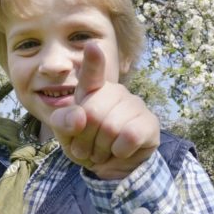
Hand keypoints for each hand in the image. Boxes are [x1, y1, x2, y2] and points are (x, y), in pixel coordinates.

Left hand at [49, 43, 159, 179]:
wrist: (109, 167)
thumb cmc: (86, 144)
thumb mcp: (66, 135)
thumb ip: (63, 122)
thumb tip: (80, 116)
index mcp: (91, 90)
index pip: (92, 73)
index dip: (93, 60)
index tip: (92, 45)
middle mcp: (114, 92)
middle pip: (92, 112)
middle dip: (84, 138)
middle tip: (87, 149)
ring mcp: (134, 105)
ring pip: (111, 127)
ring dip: (101, 149)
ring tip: (102, 151)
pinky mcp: (149, 123)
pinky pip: (130, 136)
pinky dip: (119, 152)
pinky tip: (120, 151)